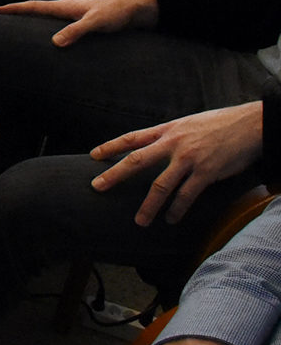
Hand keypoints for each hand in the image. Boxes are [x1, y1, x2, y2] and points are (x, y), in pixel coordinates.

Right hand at [0, 0, 159, 46]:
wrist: (140, 9)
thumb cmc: (118, 12)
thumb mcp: (96, 22)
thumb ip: (76, 31)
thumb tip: (54, 43)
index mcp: (66, 6)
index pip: (35, 6)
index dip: (15, 9)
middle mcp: (69, 10)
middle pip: (39, 12)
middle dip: (20, 16)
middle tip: (3, 20)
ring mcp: (77, 17)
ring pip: (50, 21)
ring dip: (35, 24)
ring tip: (22, 34)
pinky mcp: (87, 25)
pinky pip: (63, 29)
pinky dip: (52, 32)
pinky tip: (54, 42)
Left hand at [91, 101, 263, 225]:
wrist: (250, 124)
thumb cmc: (220, 124)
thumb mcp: (188, 123)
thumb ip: (171, 135)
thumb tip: (156, 146)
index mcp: (167, 130)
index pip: (132, 137)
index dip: (110, 146)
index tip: (93, 156)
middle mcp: (174, 143)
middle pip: (137, 160)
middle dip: (115, 175)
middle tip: (98, 187)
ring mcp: (189, 159)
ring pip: (161, 185)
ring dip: (148, 206)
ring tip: (140, 221)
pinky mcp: (206, 173)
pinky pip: (187, 195)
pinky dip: (177, 209)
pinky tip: (171, 218)